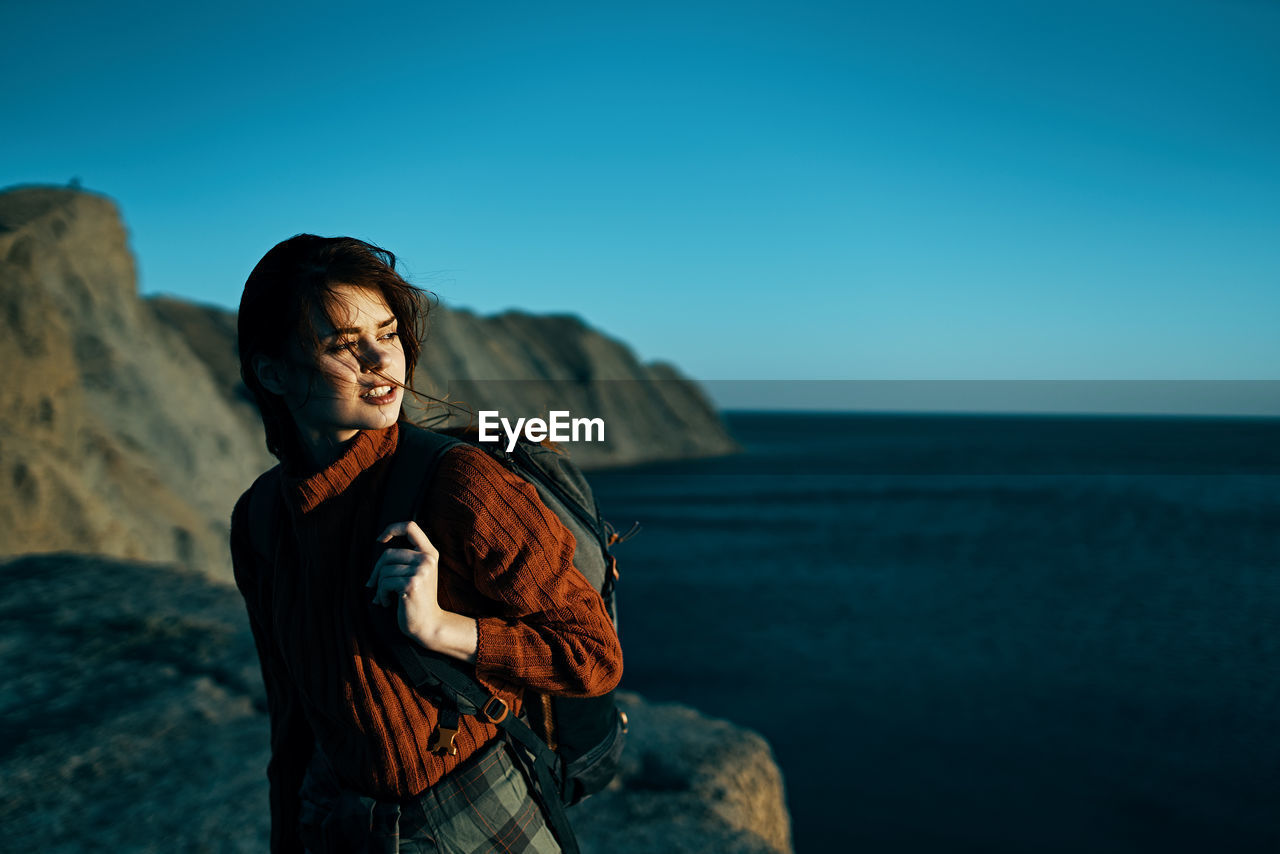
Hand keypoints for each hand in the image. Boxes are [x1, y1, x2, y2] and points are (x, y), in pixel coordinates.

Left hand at [369, 521, 476, 661]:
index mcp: (430, 553)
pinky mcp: (411, 584)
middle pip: (389, 553)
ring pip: (384, 571)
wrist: (428, 624)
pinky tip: (387, 603)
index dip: (392, 529)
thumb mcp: (418, 573)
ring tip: (385, 597)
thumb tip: (379, 543)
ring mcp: (421, 571)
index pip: (410, 526)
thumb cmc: (417, 599)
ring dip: (379, 587)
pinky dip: (380, 595)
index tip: (381, 540)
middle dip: (376, 571)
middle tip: (374, 585)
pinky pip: (383, 583)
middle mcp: (427, 559)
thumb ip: (406, 557)